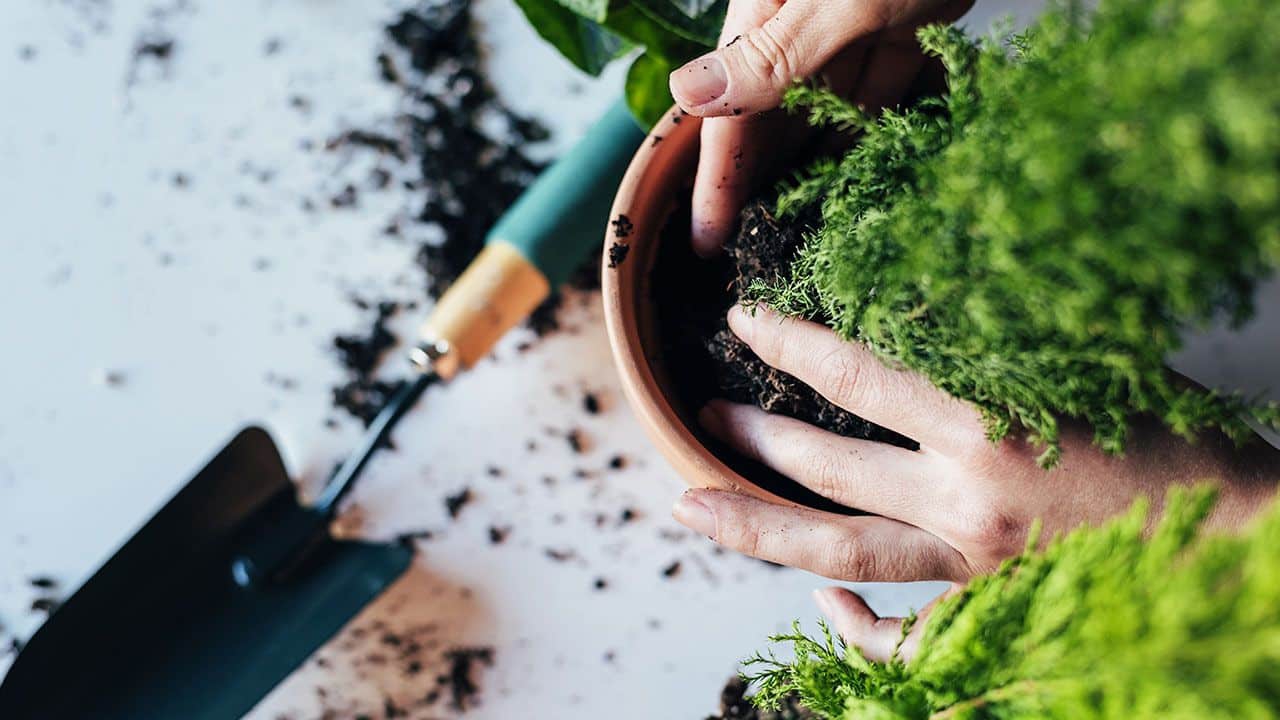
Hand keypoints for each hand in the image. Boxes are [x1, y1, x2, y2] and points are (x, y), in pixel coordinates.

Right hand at [668, 0, 973, 255]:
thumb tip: (691, 96)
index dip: (716, 181)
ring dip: (807, 165)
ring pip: (816, 112)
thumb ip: (773, 56)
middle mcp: (795, 27)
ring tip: (798, 229)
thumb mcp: (837, 1)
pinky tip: (857, 173)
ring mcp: (845, 27)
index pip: (728, 114)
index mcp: (763, 16)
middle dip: (758, 183)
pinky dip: (863, 132)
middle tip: (754, 251)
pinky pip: (870, 94)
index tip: (711, 241)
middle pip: (766, 120)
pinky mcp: (894, 27)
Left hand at [671, 305, 1278, 657]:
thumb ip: (989, 346)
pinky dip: (855, 629)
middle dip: (750, 437)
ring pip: (837, 550)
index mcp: (987, 422)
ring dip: (755, 526)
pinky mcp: (990, 612)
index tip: (742, 320)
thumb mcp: (1078, 364)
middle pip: (823, 467)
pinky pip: (903, 640)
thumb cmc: (1166, 437)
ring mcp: (972, 566)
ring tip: (692, 505)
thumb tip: (909, 302)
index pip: (854, 375)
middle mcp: (966, 498)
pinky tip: (820, 603)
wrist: (1239, 533)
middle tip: (704, 414)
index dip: (786, 342)